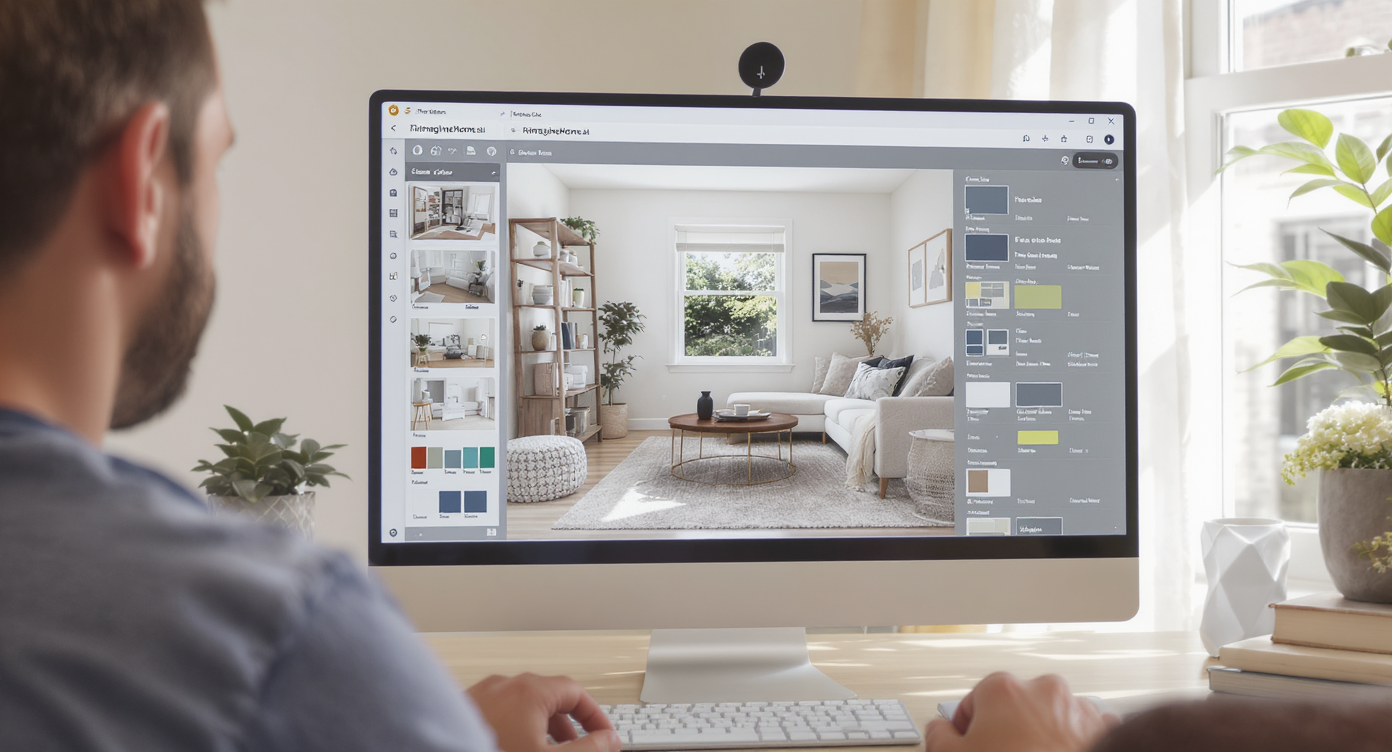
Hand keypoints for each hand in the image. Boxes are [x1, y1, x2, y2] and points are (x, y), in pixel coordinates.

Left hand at [467, 673, 618, 751]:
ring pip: (521, 703)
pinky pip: (498, 710)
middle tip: (578, 746)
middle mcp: (503, 685)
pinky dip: (515, 725)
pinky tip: (512, 745)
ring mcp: (480, 695)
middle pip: (548, 695)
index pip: (575, 692)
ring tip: (543, 749)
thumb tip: (608, 740)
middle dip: (567, 723)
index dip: (594, 715)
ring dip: (541, 725)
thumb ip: (588, 748)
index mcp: (529, 691)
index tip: (604, 735)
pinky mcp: (463, 708)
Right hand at [924, 672, 1118, 751]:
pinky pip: (1084, 728)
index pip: (973, 702)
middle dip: (1007, 728)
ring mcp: (1075, 707)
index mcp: (1002, 690)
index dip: (968, 729)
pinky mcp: (1102, 728)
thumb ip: (938, 736)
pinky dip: (1074, 740)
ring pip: (1050, 714)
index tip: (970, 744)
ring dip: (1041, 733)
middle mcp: (1041, 690)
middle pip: (1014, 704)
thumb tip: (940, 730)